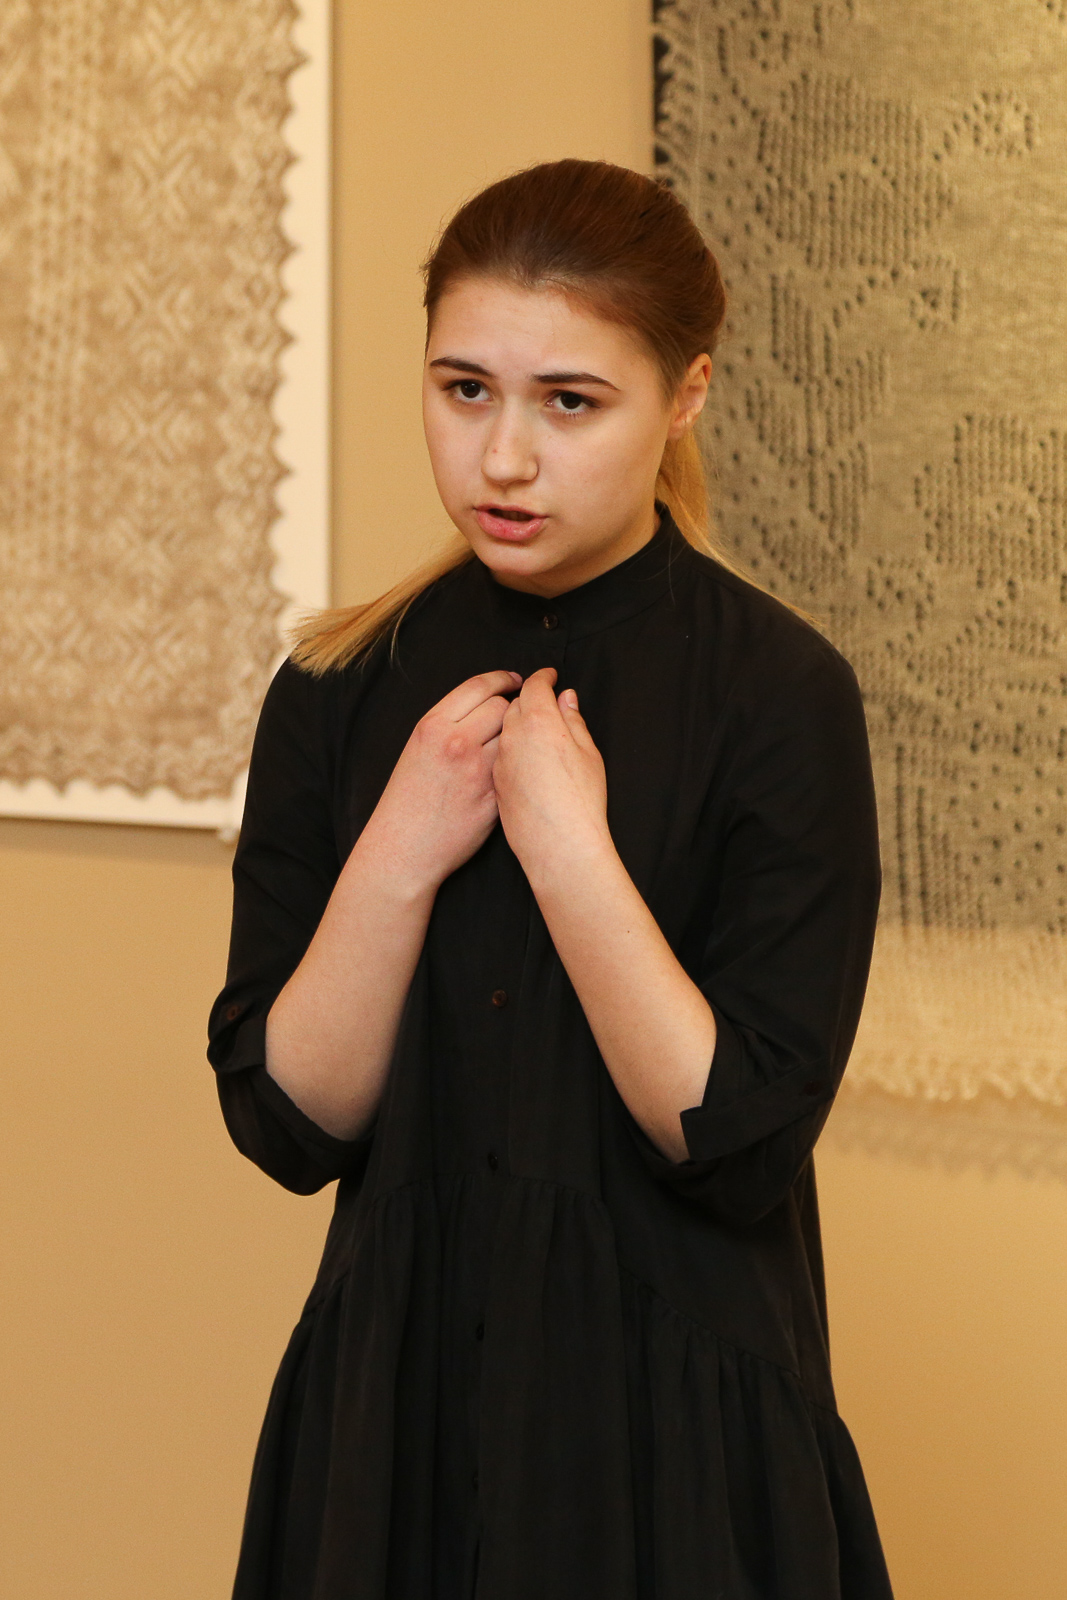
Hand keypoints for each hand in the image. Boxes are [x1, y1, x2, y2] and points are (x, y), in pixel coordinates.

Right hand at [358, 670, 520, 895]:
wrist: (404, 849)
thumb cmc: (407, 800)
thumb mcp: (417, 748)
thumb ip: (448, 724)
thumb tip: (484, 706)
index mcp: (433, 725)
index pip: (479, 686)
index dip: (503, 679)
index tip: (515, 680)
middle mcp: (456, 742)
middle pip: (503, 707)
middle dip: (513, 708)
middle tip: (517, 715)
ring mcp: (478, 770)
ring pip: (516, 736)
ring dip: (520, 737)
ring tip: (518, 743)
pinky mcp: (495, 796)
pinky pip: (518, 768)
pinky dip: (520, 765)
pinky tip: (518, 770)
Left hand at [493, 667, 610, 881]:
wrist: (557, 846)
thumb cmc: (581, 801)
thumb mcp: (588, 755)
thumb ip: (574, 721)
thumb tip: (566, 699)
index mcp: (538, 720)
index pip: (534, 685)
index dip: (543, 677)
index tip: (549, 675)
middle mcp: (511, 735)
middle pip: (513, 704)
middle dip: (527, 698)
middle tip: (543, 703)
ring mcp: (498, 759)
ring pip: (502, 729)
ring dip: (514, 723)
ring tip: (533, 732)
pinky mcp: (492, 781)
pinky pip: (498, 754)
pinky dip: (508, 747)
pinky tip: (525, 760)